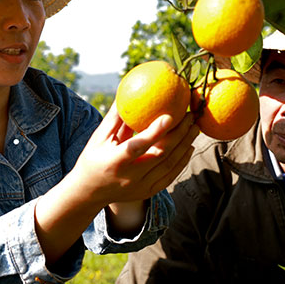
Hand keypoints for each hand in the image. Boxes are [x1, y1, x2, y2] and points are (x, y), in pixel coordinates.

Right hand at [68, 101, 198, 207]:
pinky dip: (182, 160)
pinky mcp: (148, 192)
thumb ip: (116, 118)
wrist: (89, 192)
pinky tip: (189, 146)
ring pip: (169, 166)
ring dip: (185, 145)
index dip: (155, 132)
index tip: (170, 115)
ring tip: (195, 127)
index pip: (137, 146)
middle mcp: (129, 177)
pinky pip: (171, 176)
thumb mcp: (99, 137)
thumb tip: (129, 91)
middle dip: (179, 134)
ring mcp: (141, 187)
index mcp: (114, 162)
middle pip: (160, 155)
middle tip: (189, 116)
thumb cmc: (93, 158)